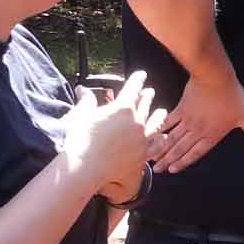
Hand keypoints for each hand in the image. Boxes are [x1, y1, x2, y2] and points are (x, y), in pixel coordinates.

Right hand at [63, 71, 160, 194]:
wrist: (84, 168)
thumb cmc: (79, 140)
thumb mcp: (81, 115)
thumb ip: (86, 101)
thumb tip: (82, 89)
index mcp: (122, 107)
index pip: (132, 88)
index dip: (137, 80)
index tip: (141, 75)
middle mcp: (136, 121)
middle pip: (145, 105)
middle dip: (147, 96)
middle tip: (149, 92)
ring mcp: (141, 139)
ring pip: (155, 124)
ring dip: (159, 116)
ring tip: (162, 111)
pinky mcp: (142, 155)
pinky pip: (156, 146)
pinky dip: (160, 141)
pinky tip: (164, 138)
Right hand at [158, 69, 243, 173]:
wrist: (215, 77)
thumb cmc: (232, 96)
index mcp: (213, 135)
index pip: (196, 153)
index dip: (184, 162)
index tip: (173, 170)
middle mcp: (198, 131)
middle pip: (181, 148)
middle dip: (168, 160)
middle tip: (157, 170)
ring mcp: (187, 120)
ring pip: (172, 138)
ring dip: (161, 149)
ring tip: (152, 159)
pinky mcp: (180, 109)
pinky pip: (168, 122)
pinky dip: (160, 130)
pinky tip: (152, 137)